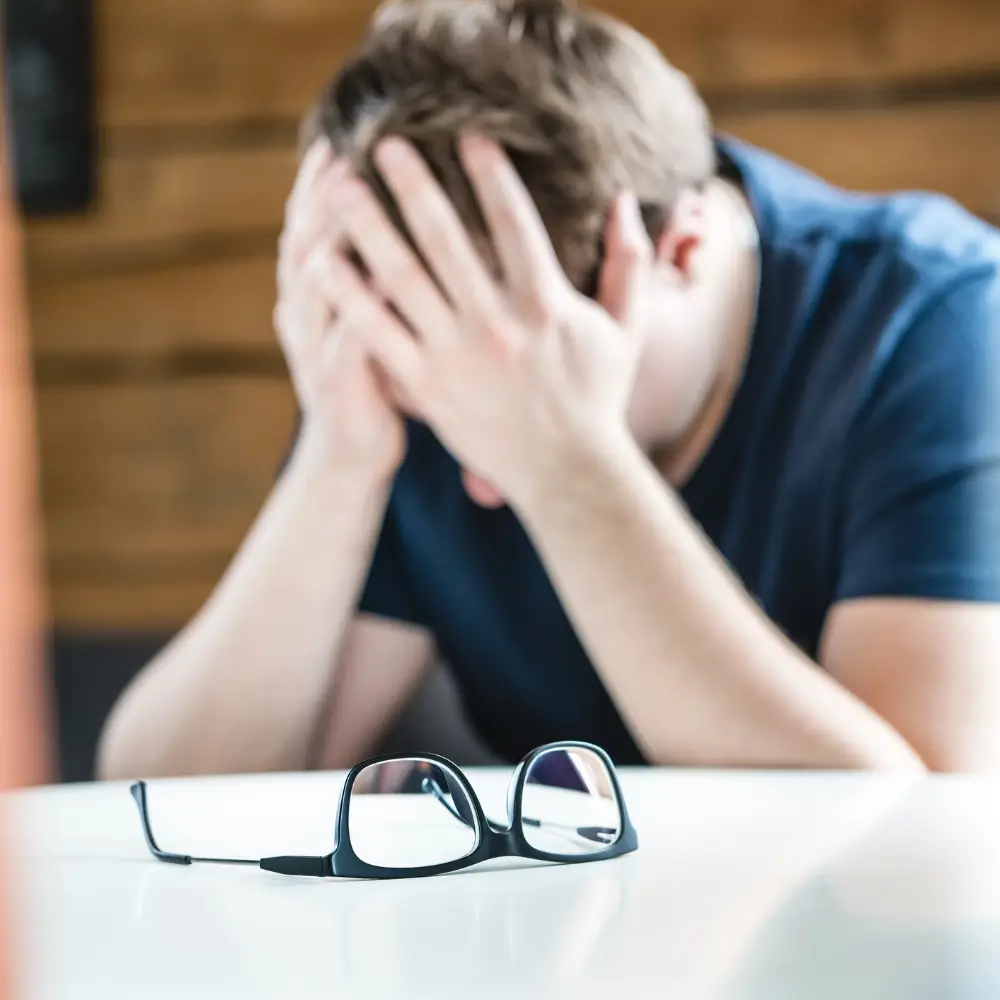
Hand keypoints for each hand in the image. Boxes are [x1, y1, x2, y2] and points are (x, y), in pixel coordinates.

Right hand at [274, 140, 405, 479]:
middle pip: (303, 243)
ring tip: (349, 196)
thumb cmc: (372, 385)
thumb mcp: (368, 323)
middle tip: (344, 151)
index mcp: (311, 299)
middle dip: (320, 196)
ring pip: (314, 285)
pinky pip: (346, 340)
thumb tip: (400, 222)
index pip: (308, 229)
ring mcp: (316, 352)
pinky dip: (357, 307)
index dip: (317, 184)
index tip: (340, 138)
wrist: (351, 458)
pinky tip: (377, 276)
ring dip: (329, 239)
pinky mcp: (339, 386)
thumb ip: (372, 277)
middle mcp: (305, 318)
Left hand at [322, 134, 652, 504]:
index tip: (466, 135)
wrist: (568, 474)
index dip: (489, 172)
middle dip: (413, 184)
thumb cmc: (598, 401)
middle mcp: (495, 321)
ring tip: (339, 188)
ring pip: (402, 277)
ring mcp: (455, 354)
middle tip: (385, 142)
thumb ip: (629, 263)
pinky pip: (379, 334)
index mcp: (545, 302)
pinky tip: (323, 264)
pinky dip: (350, 297)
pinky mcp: (427, 386)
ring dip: (368, 227)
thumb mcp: (626, 331)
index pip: (513, 220)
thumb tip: (625, 199)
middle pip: (445, 237)